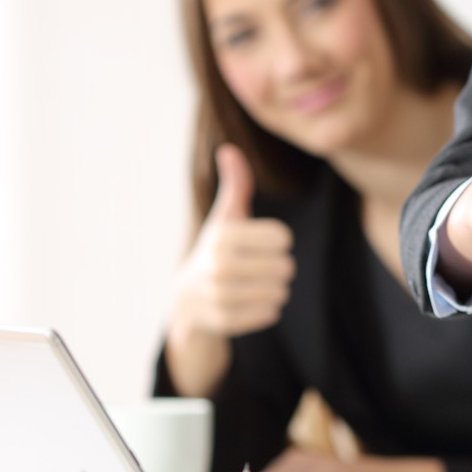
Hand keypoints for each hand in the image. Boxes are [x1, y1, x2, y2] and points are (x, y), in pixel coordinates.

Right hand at [172, 145, 295, 340]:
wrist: (187, 298)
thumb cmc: (217, 250)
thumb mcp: (225, 217)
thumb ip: (235, 185)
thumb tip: (229, 150)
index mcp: (222, 235)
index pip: (282, 238)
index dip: (279, 242)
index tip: (264, 243)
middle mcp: (217, 265)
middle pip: (285, 267)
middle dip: (280, 268)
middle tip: (263, 268)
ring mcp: (218, 295)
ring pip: (279, 292)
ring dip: (276, 289)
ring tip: (259, 284)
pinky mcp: (222, 321)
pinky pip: (269, 314)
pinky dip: (268, 309)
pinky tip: (254, 303)